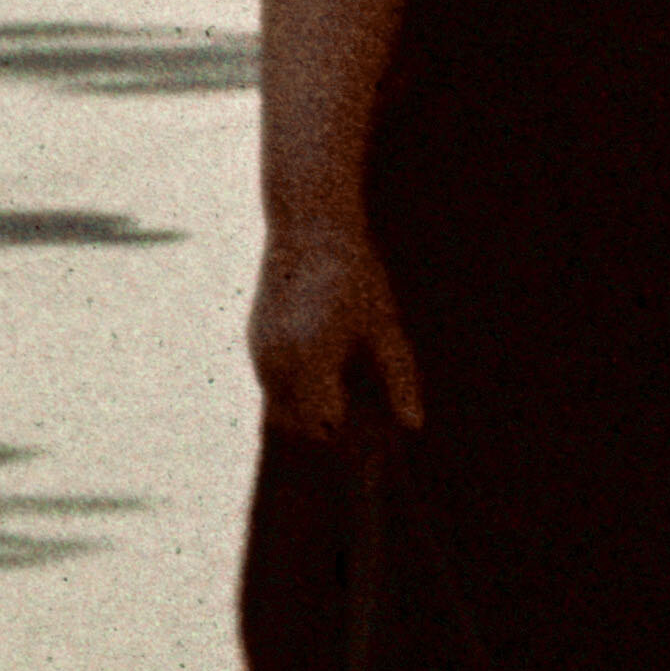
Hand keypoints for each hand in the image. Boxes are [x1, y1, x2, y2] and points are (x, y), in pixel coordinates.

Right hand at [249, 223, 422, 438]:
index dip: (351, 437)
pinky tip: (325, 370)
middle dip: (326, 431)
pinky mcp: (253, 343)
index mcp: (312, 360)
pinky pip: (271, 385)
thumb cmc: (358, 277)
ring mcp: (259, 353)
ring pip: (278, 409)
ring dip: (308, 412)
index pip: (324, 425)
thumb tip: (415, 425)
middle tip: (362, 421)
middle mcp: (277, 362)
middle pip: (296, 426)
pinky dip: (295, 391)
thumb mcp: (387, 328)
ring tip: (346, 395)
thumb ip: (400, 379)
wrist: (308, 230)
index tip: (375, 440)